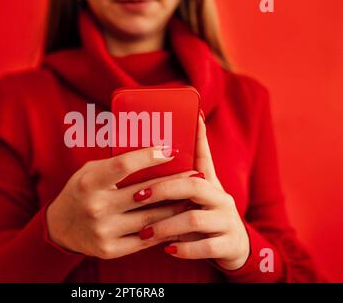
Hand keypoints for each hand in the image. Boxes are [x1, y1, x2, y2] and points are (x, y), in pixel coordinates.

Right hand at [46, 146, 197, 259]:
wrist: (60, 228)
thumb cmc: (80, 192)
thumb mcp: (89, 171)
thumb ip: (115, 164)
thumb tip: (151, 152)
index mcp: (89, 183)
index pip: (124, 166)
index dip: (149, 156)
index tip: (171, 150)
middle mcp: (96, 207)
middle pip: (145, 193)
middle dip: (175, 182)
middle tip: (196, 174)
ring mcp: (104, 230)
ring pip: (151, 217)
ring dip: (176, 206)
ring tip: (193, 196)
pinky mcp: (110, 249)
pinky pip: (146, 239)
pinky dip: (165, 229)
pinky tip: (179, 219)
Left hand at [132, 114, 249, 269]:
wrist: (235, 248)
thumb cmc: (205, 216)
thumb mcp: (196, 197)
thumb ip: (182, 178)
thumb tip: (166, 147)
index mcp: (211, 183)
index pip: (203, 157)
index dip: (197, 139)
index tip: (187, 123)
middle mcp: (222, 198)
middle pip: (194, 185)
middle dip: (164, 189)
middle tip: (138, 196)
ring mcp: (227, 222)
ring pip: (194, 219)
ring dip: (166, 225)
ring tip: (146, 232)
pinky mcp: (229, 245)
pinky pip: (206, 246)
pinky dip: (185, 249)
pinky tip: (168, 250)